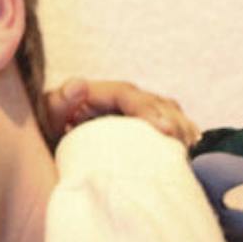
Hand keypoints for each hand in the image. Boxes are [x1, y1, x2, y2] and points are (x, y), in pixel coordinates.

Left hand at [43, 77, 199, 146]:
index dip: (149, 111)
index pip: (132, 97)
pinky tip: (193, 156)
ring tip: (192, 154)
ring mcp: (142, 111)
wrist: (56, 141)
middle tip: (186, 148)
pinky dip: (186, 140)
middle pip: (160, 105)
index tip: (165, 131)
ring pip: (172, 115)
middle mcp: (129, 99)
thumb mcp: (49, 116)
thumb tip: (77, 85)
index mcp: (107, 93)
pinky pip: (175, 128)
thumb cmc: (52, 128)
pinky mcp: (149, 127)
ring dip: (184, 133)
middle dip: (175, 125)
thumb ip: (58, 102)